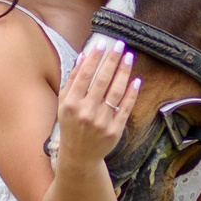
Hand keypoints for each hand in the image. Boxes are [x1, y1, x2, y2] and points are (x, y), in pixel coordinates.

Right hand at [52, 38, 138, 170]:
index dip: (95, 58)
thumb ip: (72, 80)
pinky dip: (132, 93)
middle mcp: (86, 112)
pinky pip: (125, 108)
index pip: (85, 75)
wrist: (79, 156)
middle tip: (120, 44)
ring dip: (124, 72)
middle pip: (102, 81)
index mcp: (71, 104)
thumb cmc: (71, 124)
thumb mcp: (64, 103)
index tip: (103, 44)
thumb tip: (83, 56)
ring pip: (116, 92)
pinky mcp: (115, 130)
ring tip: (129, 57)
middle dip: (112, 60)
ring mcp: (101, 122)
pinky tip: (136, 80)